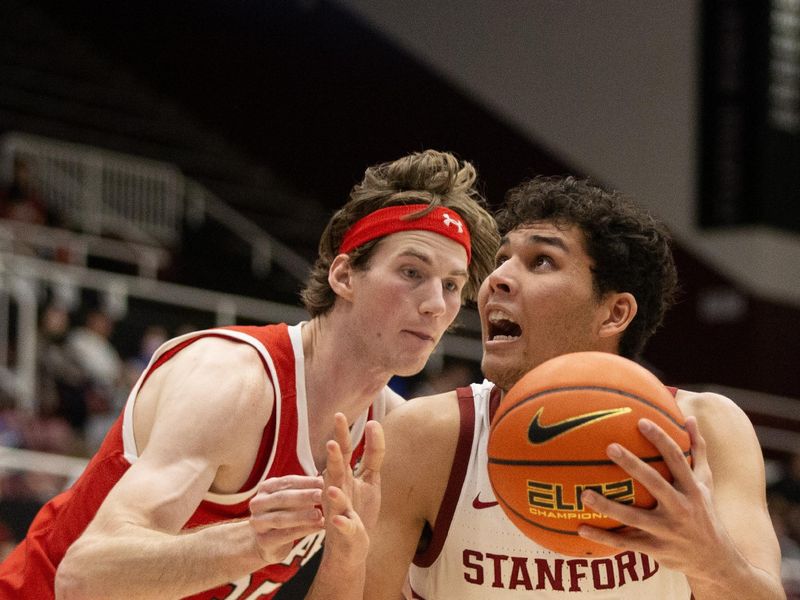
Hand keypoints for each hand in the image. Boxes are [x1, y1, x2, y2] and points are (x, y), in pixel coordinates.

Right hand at [248, 475, 324, 563]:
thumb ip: (306, 489)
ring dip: (302, 516)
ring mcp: (258, 523)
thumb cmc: (286, 514)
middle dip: (304, 496)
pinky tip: (318, 527)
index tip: (324, 482)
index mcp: (266, 488)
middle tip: (322, 495)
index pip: (287, 481)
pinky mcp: (263, 542)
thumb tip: (327, 476)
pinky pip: (284, 536)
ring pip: (281, 518)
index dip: (306, 482)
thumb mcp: (293, 499)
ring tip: (320, 515)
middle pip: (282, 498)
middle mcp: (258, 503)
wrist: (269, 543)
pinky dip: (303, 531)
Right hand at [321, 413, 384, 566]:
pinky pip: (343, 525)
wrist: (349, 547)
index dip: (342, 434)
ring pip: (335, 496)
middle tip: (331, 443)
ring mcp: (338, 509)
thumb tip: (373, 422)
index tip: (339, 414)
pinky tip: (340, 519)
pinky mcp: (344, 530)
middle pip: (336, 470)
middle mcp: (337, 489)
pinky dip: (342, 522)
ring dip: (334, 489)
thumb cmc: (358, 508)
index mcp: (343, 475)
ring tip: (332, 479)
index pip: (344, 451)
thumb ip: (373, 452)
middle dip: (334, 457)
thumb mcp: (369, 478)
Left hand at [577, 417, 733, 577]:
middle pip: (655, 483)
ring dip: (608, 506)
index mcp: (692, 489)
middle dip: (632, 465)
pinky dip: (602, 537)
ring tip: (584, 494)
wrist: (715, 560)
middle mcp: (681, 508)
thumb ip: (697, 451)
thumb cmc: (704, 512)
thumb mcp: (706, 482)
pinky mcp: (655, 549)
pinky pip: (625, 542)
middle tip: (609, 447)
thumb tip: (689, 418)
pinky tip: (580, 528)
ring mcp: (667, 531)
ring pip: (634, 517)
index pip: (676, 459)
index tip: (641, 421)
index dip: (661, 439)